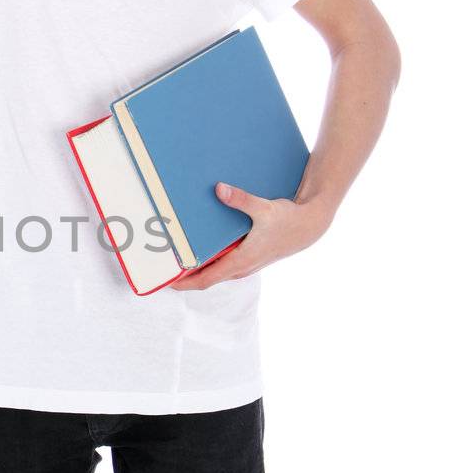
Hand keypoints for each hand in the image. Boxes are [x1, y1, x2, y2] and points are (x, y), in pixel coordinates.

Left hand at [170, 180, 331, 291]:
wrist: (309, 227)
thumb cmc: (288, 220)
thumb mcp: (264, 209)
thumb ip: (241, 200)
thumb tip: (219, 189)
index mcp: (241, 261)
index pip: (206, 280)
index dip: (185, 283)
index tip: (167, 282)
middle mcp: (242, 268)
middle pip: (206, 279)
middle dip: (185, 277)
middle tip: (163, 269)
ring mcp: (246, 265)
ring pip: (215, 273)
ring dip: (197, 270)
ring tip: (177, 261)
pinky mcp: (249, 258)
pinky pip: (224, 265)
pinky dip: (210, 263)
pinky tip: (201, 251)